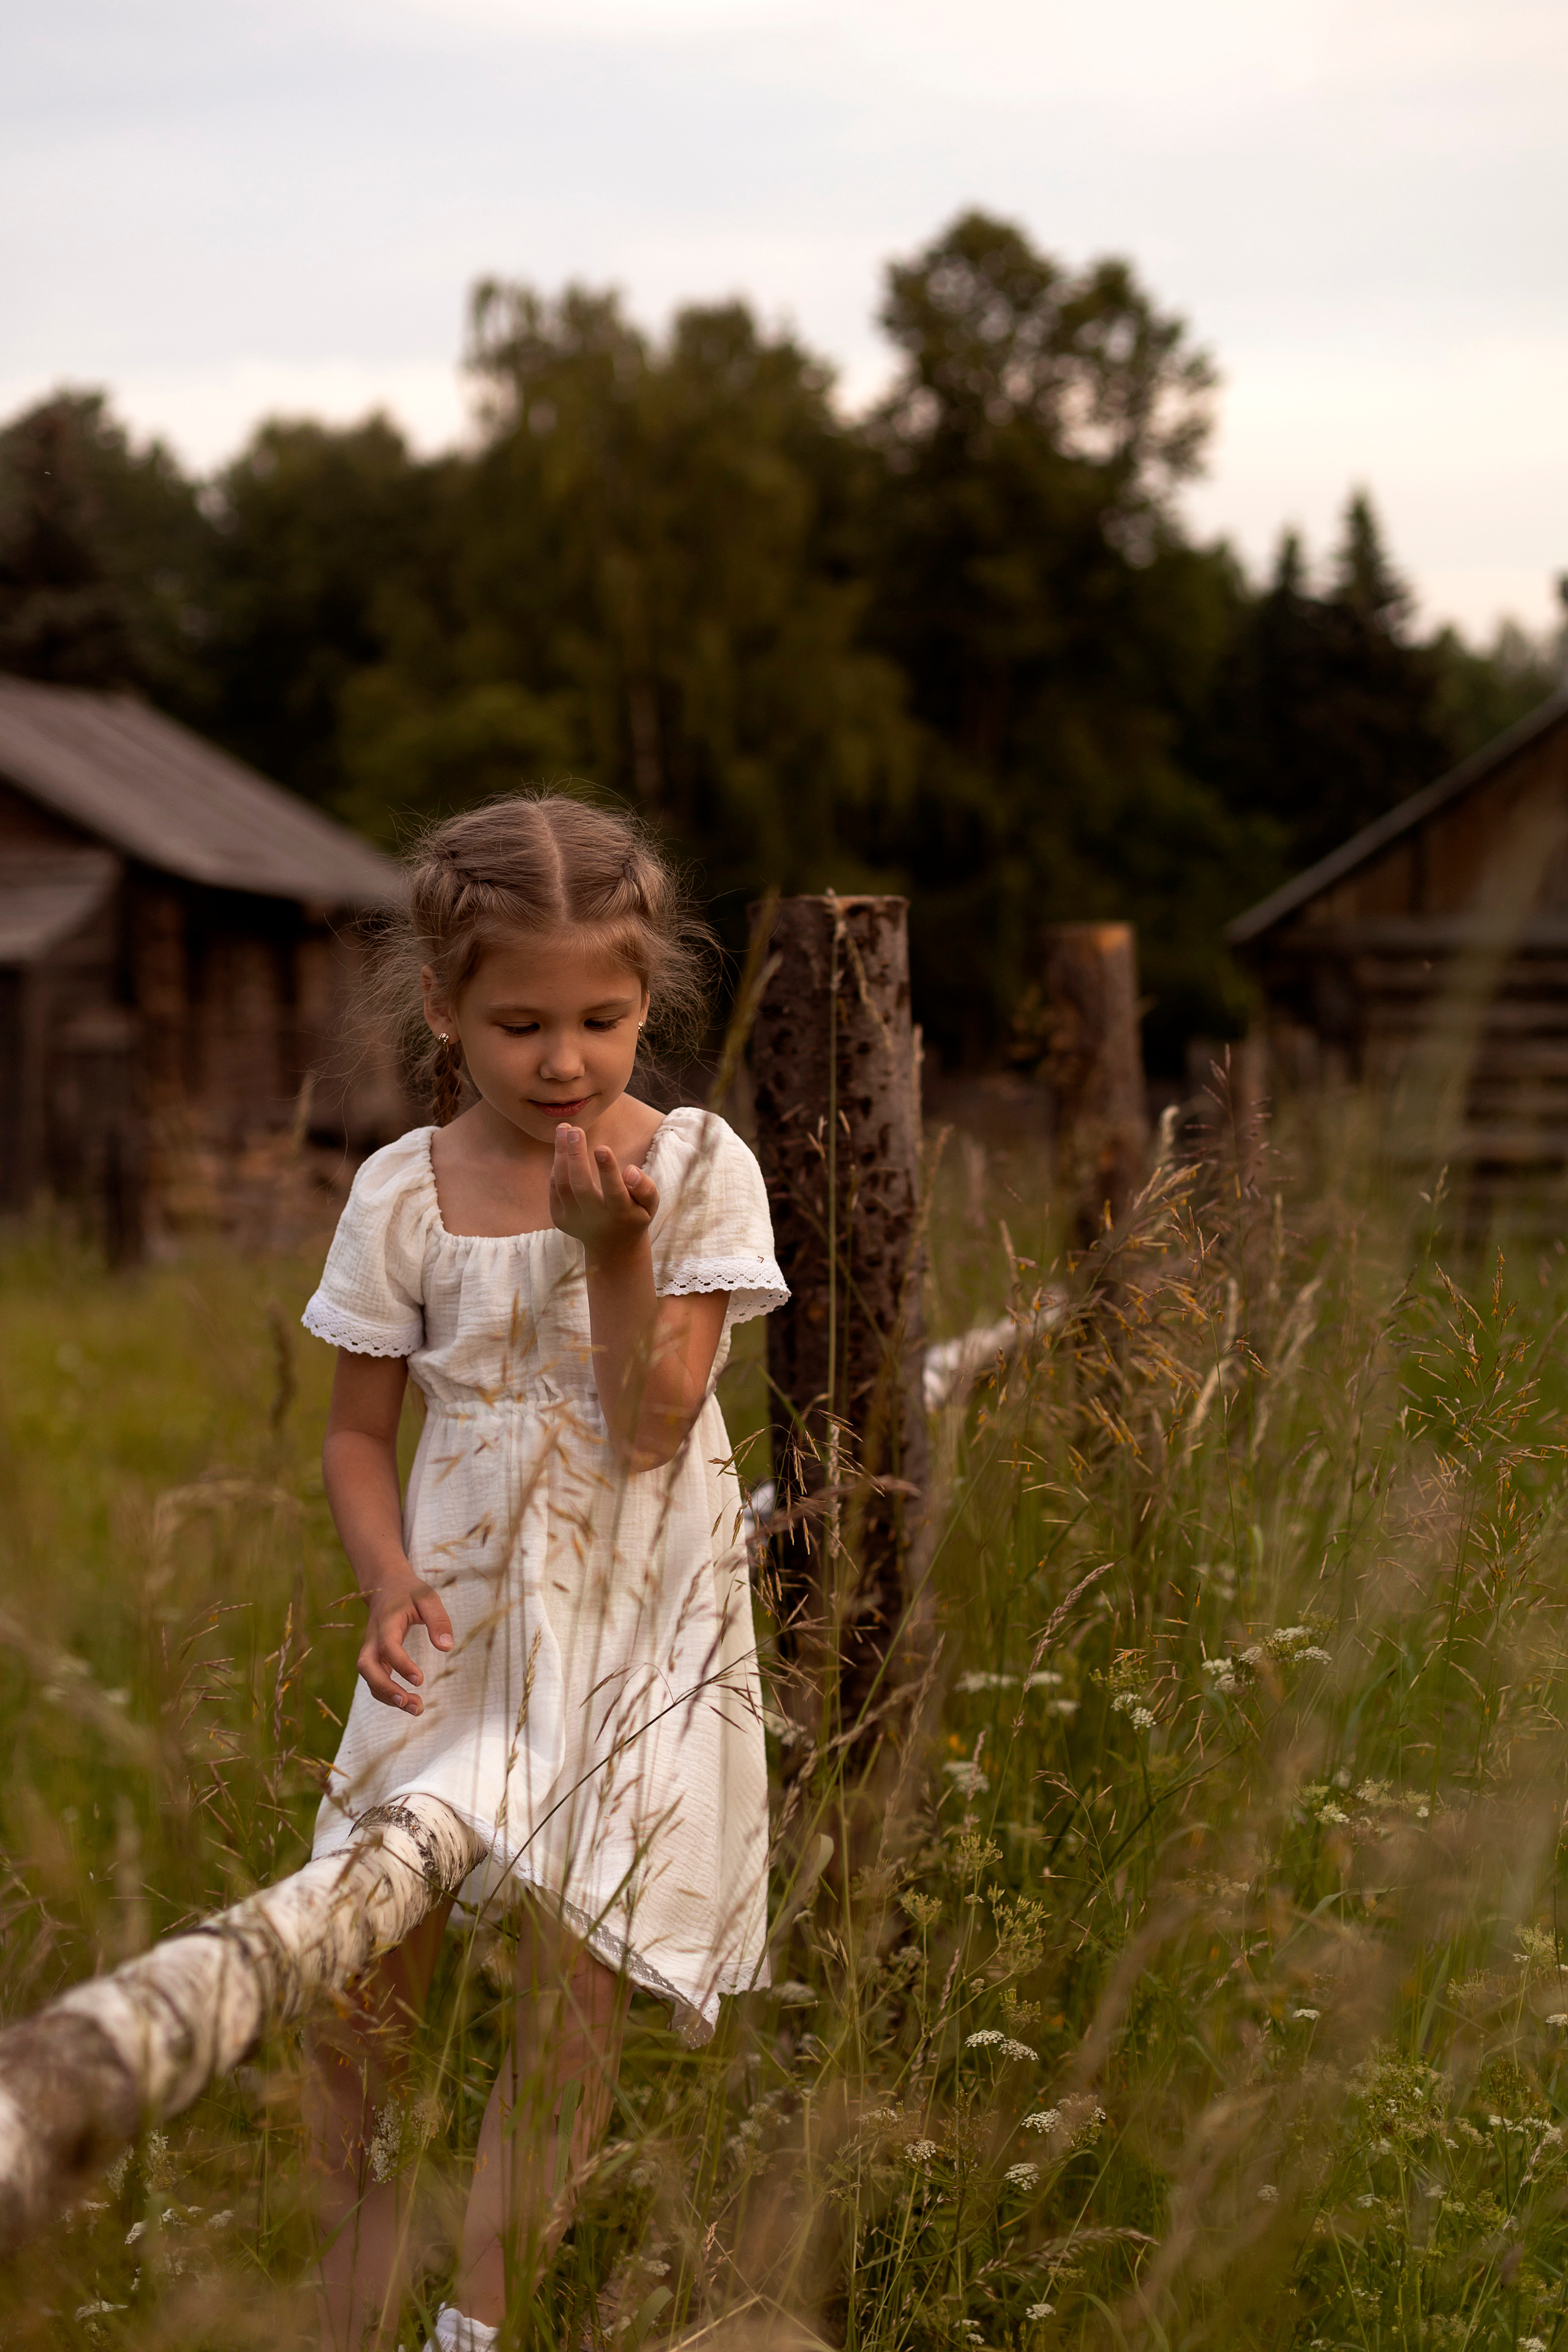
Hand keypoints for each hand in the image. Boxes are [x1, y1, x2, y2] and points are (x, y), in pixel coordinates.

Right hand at [358, 1576, 453, 1714]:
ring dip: (388, 1697)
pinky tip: (409, 1702)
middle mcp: (373, 1639)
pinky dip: (388, 1694)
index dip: (401, 1665)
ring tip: (417, 1709)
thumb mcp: (428, 1598)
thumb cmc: (409, 1592)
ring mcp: (371, 1649)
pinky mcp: (375, 1658)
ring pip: (369, 1678)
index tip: (421, 1680)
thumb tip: (446, 1647)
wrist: (386, 1586)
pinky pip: (375, 1680)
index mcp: (385, 1622)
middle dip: (385, 1689)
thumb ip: (438, 1620)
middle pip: (367, 1668)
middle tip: (409, 1703)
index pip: (387, 1647)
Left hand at [549, 1125, 658, 1260]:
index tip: (601, 1147)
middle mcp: (595, 1218)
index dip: (608, 1170)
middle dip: (575, 1156)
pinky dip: (558, 1166)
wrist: (612, 1246)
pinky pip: (556, 1187)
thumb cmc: (634, 1214)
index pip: (614, 1191)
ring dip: (561, 1154)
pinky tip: (562, 1148)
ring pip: (563, 1184)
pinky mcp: (559, 1218)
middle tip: (575, 1129)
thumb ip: (646, 1188)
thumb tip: (629, 1171)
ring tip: (563, 1129)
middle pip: (580, 1186)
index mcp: (621, 1214)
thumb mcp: (650, 1205)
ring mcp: (574, 1220)